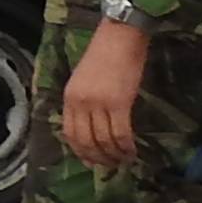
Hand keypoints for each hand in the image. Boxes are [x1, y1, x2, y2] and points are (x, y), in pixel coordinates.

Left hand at [62, 20, 149, 172]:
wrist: (119, 36)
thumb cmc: (104, 54)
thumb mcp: (83, 79)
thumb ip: (82, 101)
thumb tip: (90, 126)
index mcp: (69, 97)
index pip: (69, 133)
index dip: (80, 152)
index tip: (91, 161)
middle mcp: (80, 103)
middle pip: (86, 141)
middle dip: (98, 158)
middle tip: (110, 166)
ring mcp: (98, 104)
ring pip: (104, 141)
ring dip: (114, 156)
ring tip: (124, 160)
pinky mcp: (119, 103)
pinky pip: (120, 134)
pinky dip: (126, 147)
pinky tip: (132, 151)